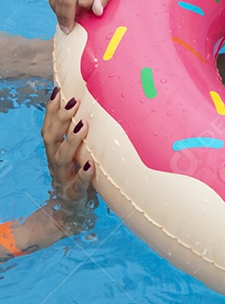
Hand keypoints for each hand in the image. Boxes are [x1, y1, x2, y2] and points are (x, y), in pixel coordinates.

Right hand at [41, 89, 95, 206]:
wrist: (70, 213)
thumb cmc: (78, 176)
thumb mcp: (78, 154)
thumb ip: (80, 137)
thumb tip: (94, 109)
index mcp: (55, 151)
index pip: (50, 127)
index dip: (51, 110)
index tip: (58, 90)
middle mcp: (56, 162)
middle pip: (51, 138)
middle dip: (60, 118)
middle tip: (73, 101)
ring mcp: (63, 178)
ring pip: (61, 158)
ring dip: (71, 140)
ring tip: (83, 126)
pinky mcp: (73, 194)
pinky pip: (77, 184)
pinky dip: (83, 174)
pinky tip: (90, 165)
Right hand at [48, 0, 116, 33]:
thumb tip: (97, 12)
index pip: (84, 0)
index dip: (83, 11)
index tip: (83, 19)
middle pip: (69, 0)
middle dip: (66, 18)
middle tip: (67, 30)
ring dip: (58, 13)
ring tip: (62, 24)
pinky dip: (53, 4)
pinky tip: (57, 12)